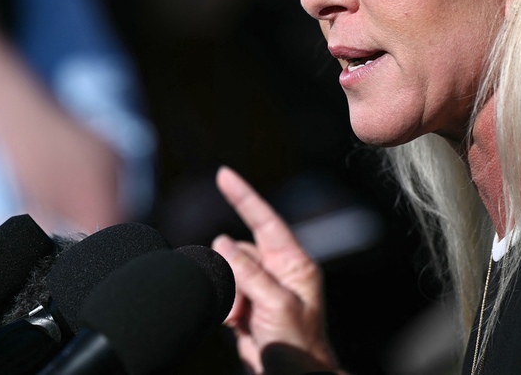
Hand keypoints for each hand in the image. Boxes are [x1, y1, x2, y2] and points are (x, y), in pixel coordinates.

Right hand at [212, 166, 339, 374]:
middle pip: (237, 251)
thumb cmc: (299, 347)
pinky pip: (222, 294)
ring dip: (227, 296)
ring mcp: (260, 290)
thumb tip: (222, 242)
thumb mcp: (277, 304)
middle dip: (231, 274)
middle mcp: (278, 272)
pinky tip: (235, 326)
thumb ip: (249, 271)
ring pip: (226, 273)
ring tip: (242, 321)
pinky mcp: (246, 309)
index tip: (224, 174)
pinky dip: (222, 308)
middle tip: (243, 307)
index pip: (266, 220)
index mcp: (295, 264)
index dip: (244, 196)